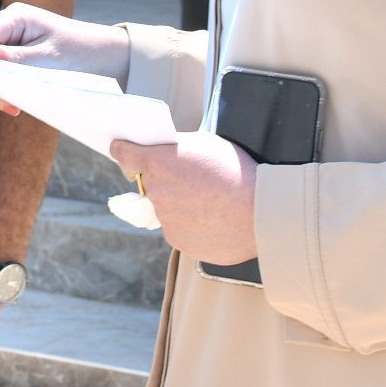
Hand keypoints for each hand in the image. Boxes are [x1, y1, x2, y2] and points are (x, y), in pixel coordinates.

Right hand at [0, 6, 129, 114]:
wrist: (104, 56)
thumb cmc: (80, 51)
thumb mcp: (49, 58)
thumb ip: (17, 58)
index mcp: (14, 17)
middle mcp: (9, 25)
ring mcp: (12, 39)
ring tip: (11, 106)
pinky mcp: (17, 54)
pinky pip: (0, 70)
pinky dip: (4, 87)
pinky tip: (15, 103)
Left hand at [114, 133, 258, 265]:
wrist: (263, 213)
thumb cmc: (238, 173)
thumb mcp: (205, 144)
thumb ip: (178, 147)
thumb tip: (165, 152)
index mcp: (158, 164)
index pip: (124, 154)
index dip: (124, 150)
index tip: (121, 149)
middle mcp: (156, 193)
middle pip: (149, 184)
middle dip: (164, 181)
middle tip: (191, 180)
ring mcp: (167, 222)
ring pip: (166, 210)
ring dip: (180, 206)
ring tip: (211, 203)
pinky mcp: (180, 243)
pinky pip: (181, 230)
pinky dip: (193, 226)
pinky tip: (215, 220)